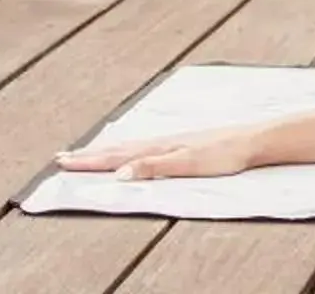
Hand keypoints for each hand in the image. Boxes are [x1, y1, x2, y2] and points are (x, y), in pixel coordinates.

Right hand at [53, 125, 265, 181]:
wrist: (253, 140)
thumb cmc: (224, 153)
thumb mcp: (187, 164)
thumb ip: (153, 167)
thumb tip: (119, 173)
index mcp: (158, 147)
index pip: (115, 156)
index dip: (89, 160)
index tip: (61, 162)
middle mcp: (160, 141)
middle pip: (117, 150)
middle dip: (89, 154)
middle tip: (61, 157)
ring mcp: (171, 141)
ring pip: (129, 147)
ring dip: (105, 151)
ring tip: (86, 152)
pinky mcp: (182, 144)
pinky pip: (143, 147)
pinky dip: (126, 150)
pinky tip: (129, 151)